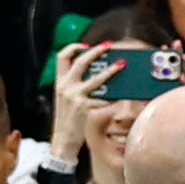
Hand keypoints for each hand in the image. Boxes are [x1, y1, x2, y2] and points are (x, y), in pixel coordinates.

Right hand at [48, 40, 114, 159]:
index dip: (73, 47)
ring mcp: (77, 98)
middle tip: (108, 47)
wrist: (63, 139)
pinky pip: (104, 99)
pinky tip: (124, 92)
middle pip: (81, 63)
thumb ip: (74, 84)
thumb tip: (94, 71)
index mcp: (60, 82)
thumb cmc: (67, 117)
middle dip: (95, 52)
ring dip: (110, 71)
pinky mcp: (87, 109)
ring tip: (122, 65)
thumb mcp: (65, 97)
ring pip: (96, 80)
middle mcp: (66, 87)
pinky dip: (114, 95)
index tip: (86, 45)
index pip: (61, 57)